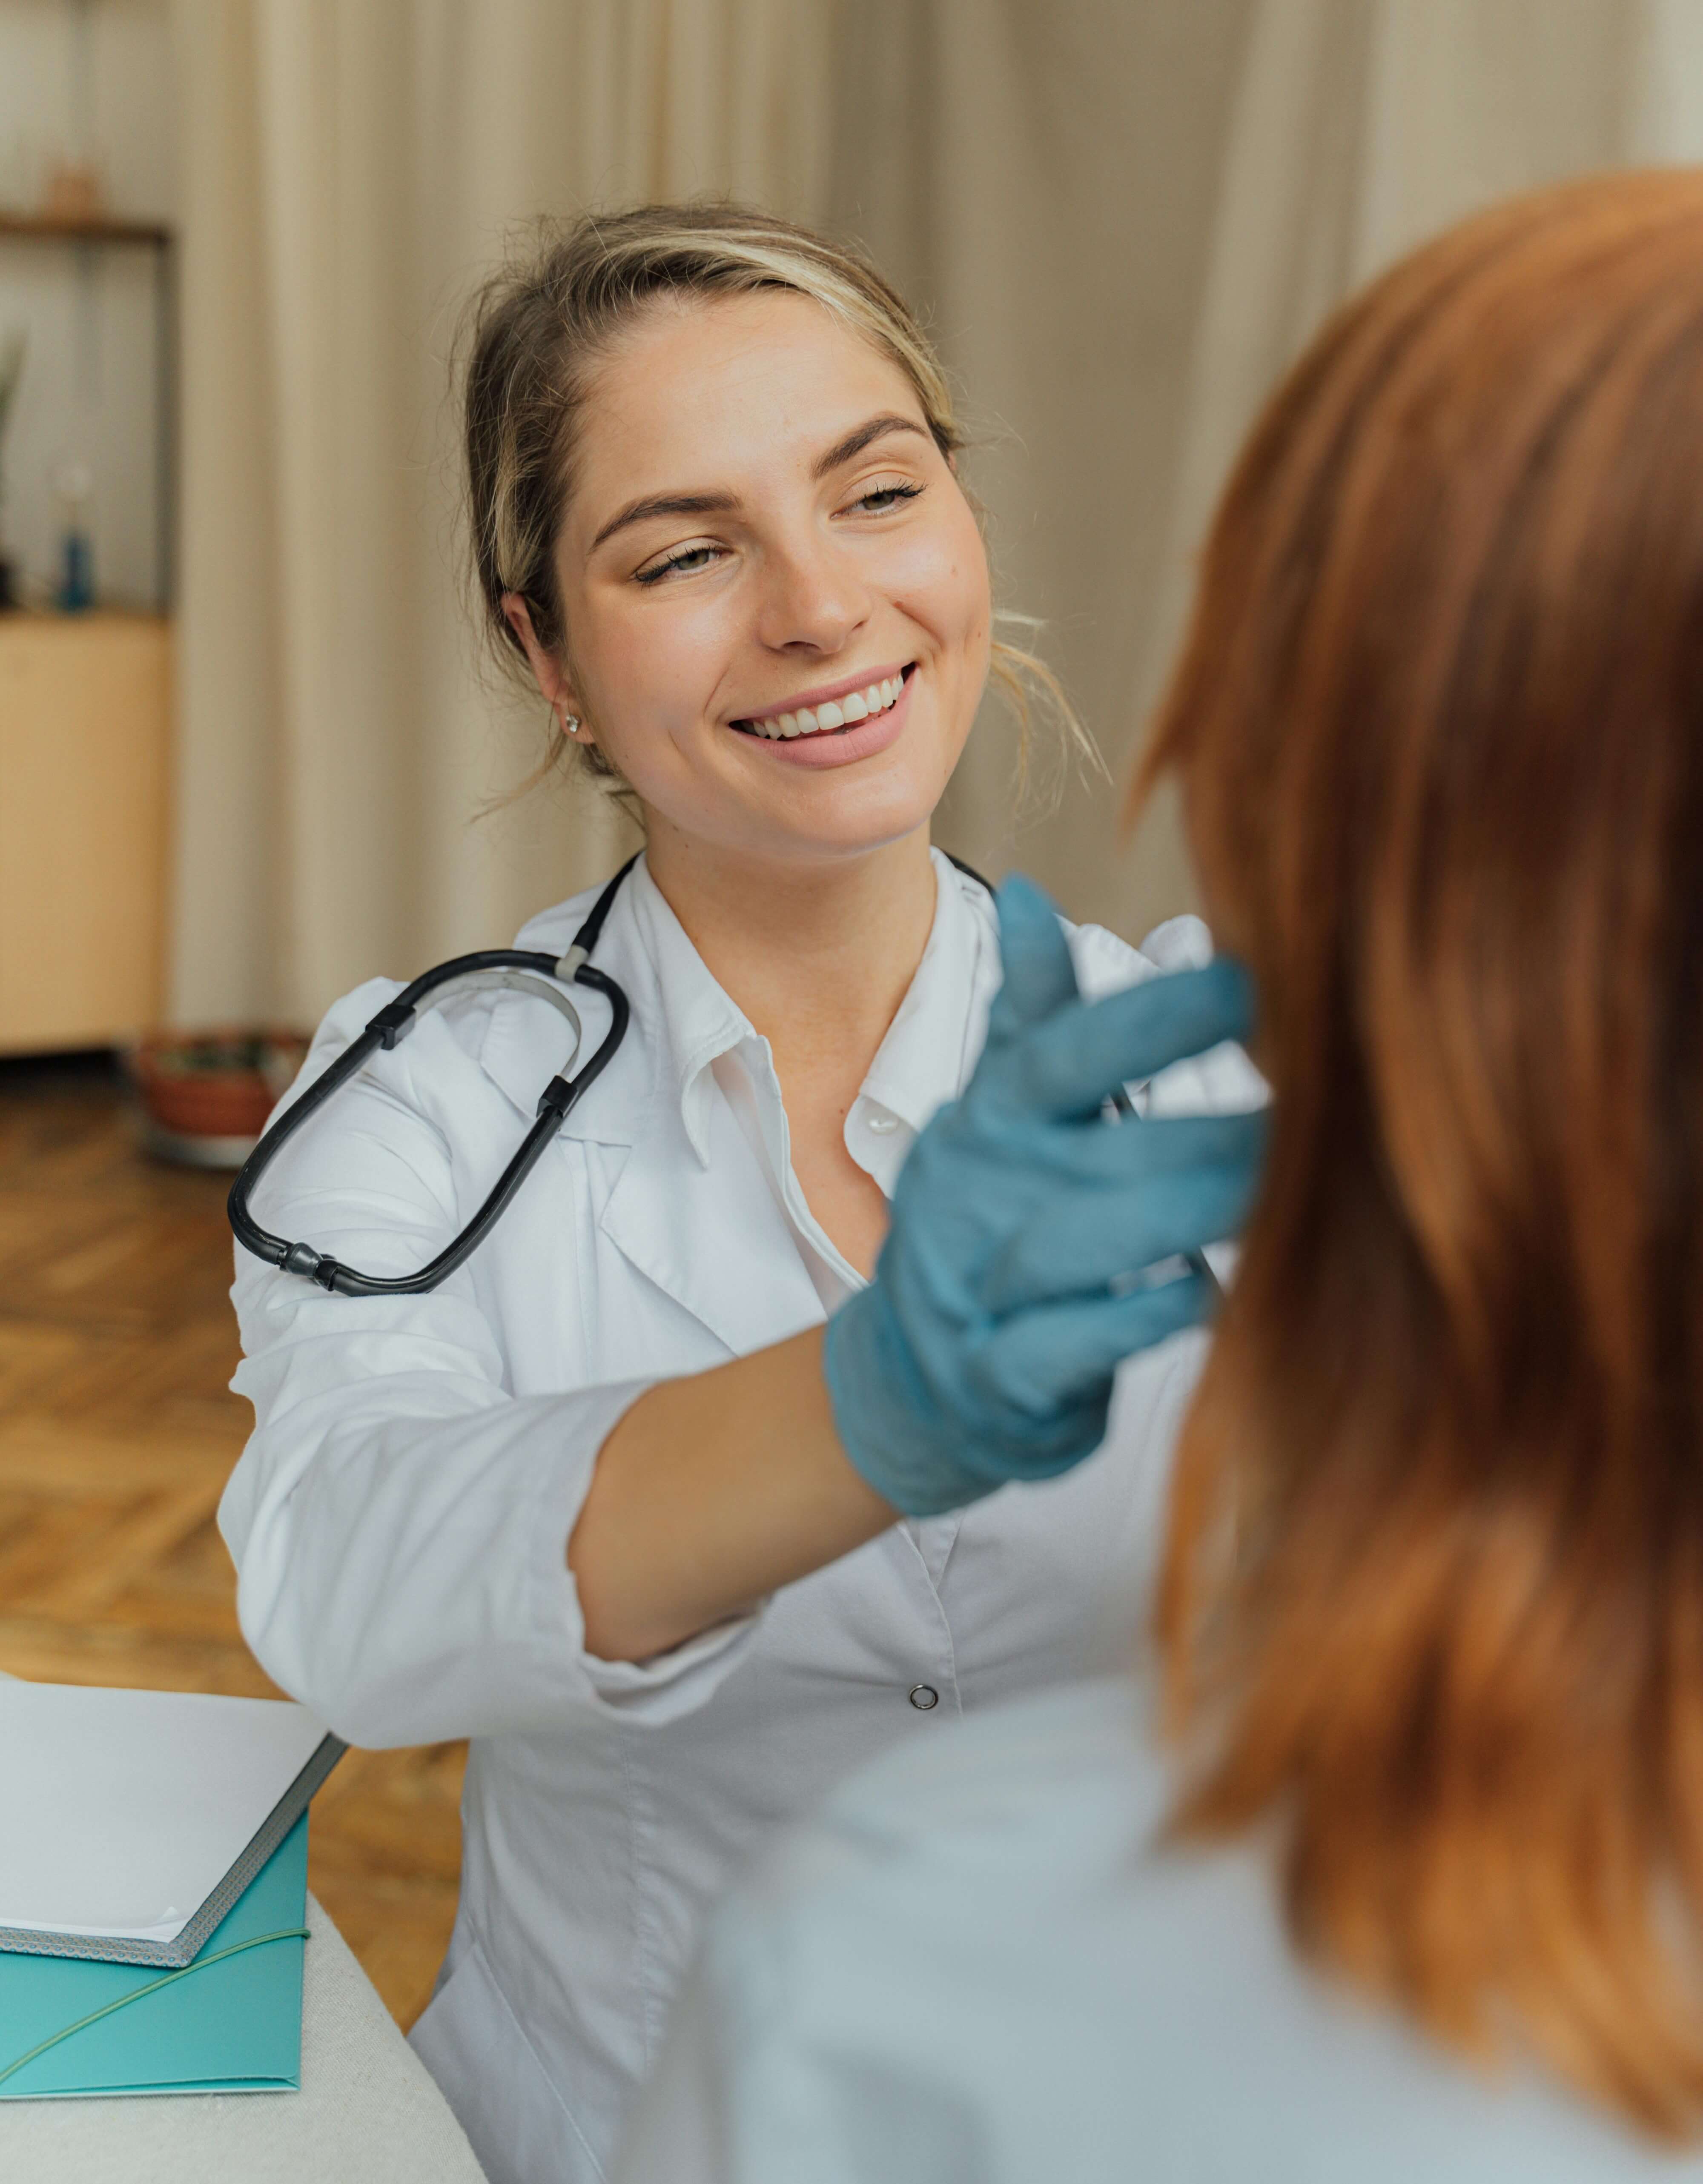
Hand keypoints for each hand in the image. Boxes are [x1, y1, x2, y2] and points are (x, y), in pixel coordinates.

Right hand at [822, 876, 1264, 1515]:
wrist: (918, 1383)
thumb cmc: (991, 1228)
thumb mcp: (997, 1116)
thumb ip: (1030, 1015)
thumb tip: (1029, 893)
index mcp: (987, 1125)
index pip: (1061, 1055)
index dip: (1151, 1017)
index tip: (1250, 981)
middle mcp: (976, 1198)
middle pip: (1098, 1150)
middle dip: (1212, 1133)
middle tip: (1320, 1112)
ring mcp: (977, 1292)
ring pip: (1084, 1245)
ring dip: (1186, 1215)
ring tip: (1279, 1194)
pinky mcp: (999, 1379)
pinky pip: (1072, 1345)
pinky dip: (1142, 1318)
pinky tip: (1211, 1293)